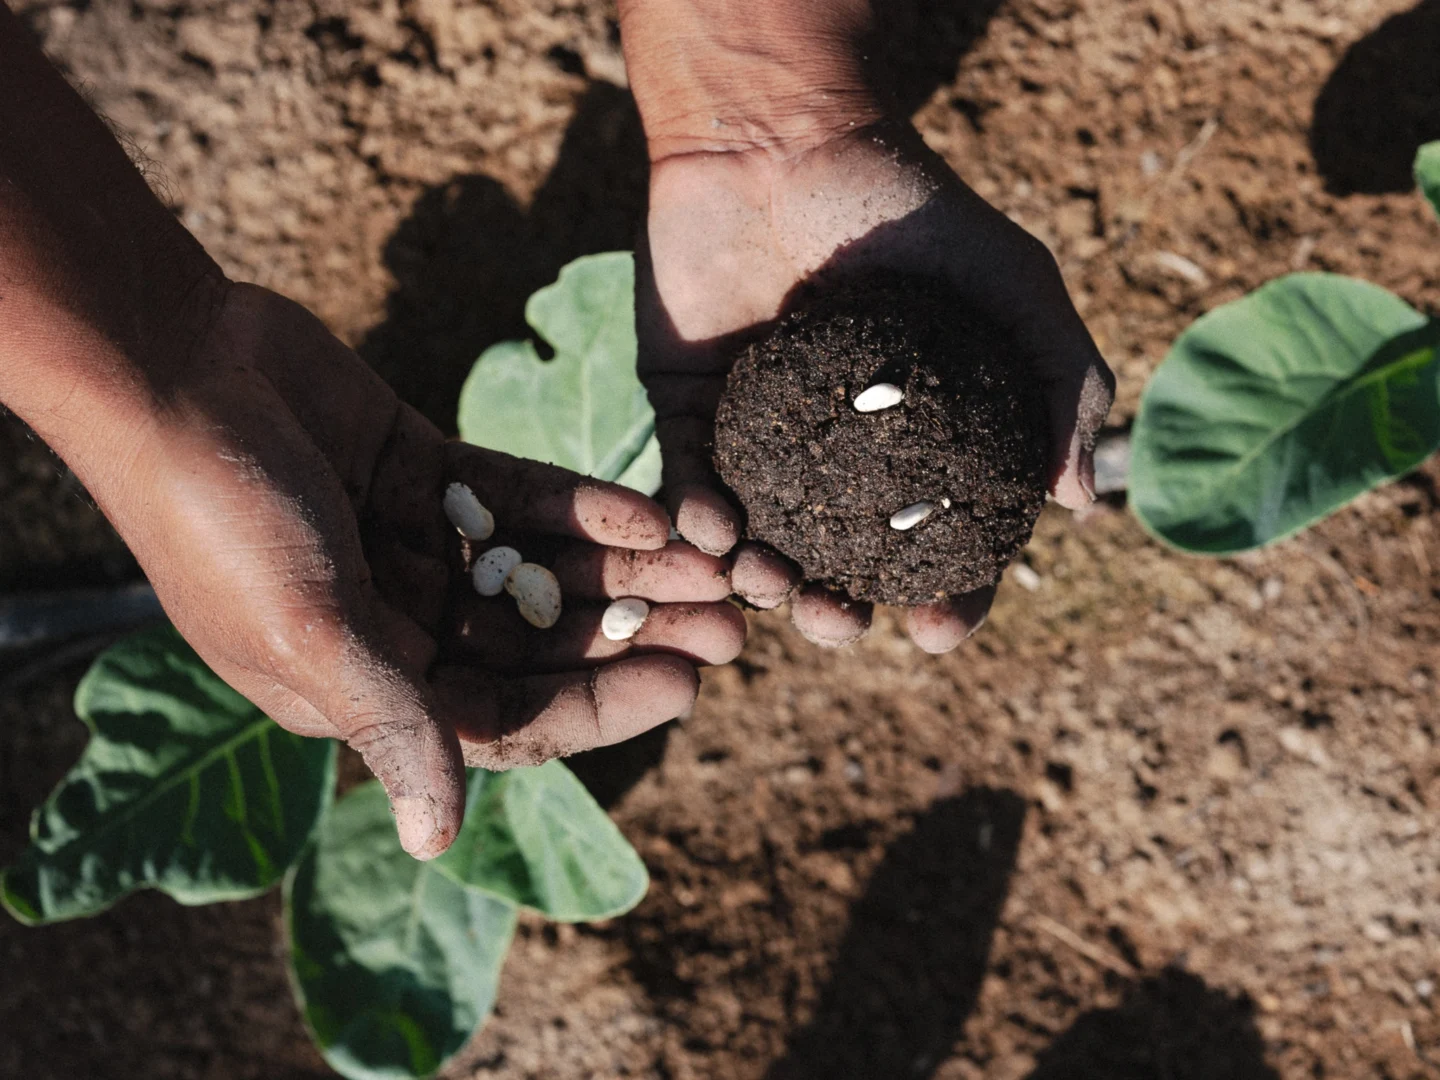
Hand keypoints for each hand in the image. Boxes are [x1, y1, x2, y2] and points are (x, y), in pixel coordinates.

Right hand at [90, 282, 742, 857]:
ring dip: (629, 572)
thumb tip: (435, 841)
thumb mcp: (311, 626)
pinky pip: (521, 497)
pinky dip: (582, 507)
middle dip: (637, 634)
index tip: (690, 683)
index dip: (604, 707)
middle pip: (543, 643)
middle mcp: (398, 623)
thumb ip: (390, 719)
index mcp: (365, 686)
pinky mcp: (425, 471)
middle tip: (733, 621)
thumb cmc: (221, 514)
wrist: (169, 368)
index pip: (509, 720)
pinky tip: (651, 512)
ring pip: (545, 570)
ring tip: (717, 560)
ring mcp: (415, 545)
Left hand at [633, 121, 1112, 652]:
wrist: (782, 138)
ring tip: (771, 585)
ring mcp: (762, 439)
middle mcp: (840, 455)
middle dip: (840, 613)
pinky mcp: (689, 410)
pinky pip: (687, 481)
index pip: (938, 543)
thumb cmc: (909, 207)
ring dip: (765, 581)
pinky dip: (697, 515)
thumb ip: (1064, 382)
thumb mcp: (1014, 285)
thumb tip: (1078, 506)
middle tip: (839, 621)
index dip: (948, 598)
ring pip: (761, 541)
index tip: (940, 631)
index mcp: (917, 443)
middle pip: (841, 566)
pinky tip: (714, 532)